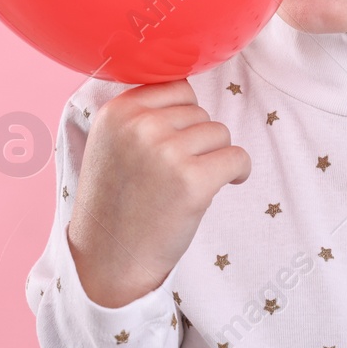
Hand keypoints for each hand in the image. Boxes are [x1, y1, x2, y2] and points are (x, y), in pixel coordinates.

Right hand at [66, 79, 250, 308]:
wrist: (108, 260)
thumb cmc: (115, 203)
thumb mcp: (109, 143)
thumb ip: (140, 114)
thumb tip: (189, 90)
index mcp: (118, 111)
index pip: (178, 87)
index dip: (183, 117)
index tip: (176, 143)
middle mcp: (140, 125)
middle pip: (200, 111)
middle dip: (197, 140)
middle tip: (177, 173)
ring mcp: (166, 151)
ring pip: (219, 133)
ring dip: (214, 157)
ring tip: (190, 183)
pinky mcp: (192, 181)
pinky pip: (237, 157)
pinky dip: (238, 171)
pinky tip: (224, 185)